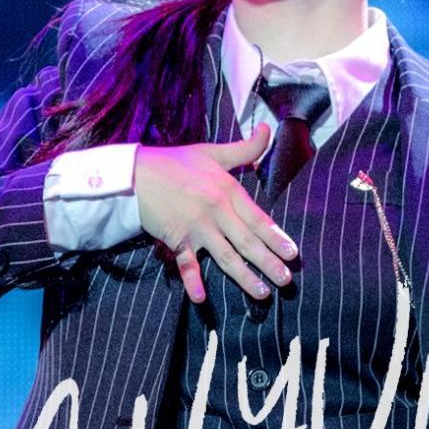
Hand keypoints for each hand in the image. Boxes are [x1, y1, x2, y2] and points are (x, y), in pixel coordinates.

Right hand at [134, 123, 298, 304]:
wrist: (136, 173)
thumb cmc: (175, 162)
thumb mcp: (212, 152)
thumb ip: (244, 148)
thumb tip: (269, 131)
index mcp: (227, 190)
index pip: (258, 219)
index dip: (276, 237)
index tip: (292, 254)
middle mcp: (216, 211)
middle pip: (247, 241)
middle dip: (268, 262)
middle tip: (286, 280)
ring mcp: (196, 227)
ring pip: (225, 256)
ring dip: (244, 276)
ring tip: (262, 293)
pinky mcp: (176, 238)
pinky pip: (187, 263)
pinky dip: (192, 281)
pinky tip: (201, 298)